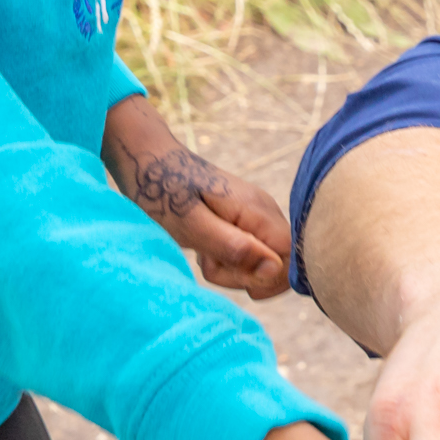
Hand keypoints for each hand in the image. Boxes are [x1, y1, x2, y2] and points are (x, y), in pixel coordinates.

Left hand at [103, 95, 291, 297]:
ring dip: (232, 268)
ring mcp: (255, 214)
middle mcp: (264, 209)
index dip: (269, 278)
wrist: (147, 160)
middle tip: (209, 261)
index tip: (233, 276)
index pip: (292, 256)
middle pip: (279, 262)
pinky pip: (250, 251)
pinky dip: (227, 259)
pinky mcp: (244, 219)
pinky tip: (204, 247)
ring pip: (263, 260)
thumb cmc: (162, 192)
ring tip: (202, 251)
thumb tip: (274, 269)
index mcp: (257, 209)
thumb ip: (234, 248)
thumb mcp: (192, 226)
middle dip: (245, 275)